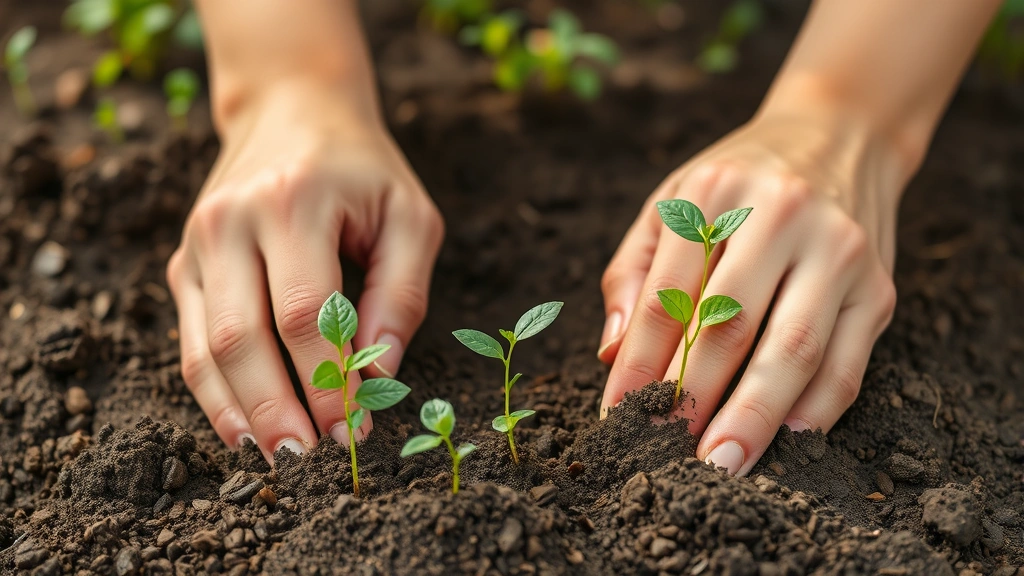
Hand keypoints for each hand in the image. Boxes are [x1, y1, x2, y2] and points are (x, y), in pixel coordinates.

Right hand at [167, 82, 443, 462]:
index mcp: (294, 202)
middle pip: (241, 337)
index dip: (329, 379)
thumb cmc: (363, 168)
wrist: (291, 108)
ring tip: (275, 462)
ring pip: (204, 347)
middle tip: (310, 463)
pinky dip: (214, 391)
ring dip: (240, 412)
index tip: (356, 429)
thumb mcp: (409, 216)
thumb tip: (379, 374)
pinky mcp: (183, 263)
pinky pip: (188, 340)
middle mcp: (231, 221)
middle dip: (277, 409)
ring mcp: (198, 243)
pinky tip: (243, 428)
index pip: (306, 311)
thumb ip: (402, 293)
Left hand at [598, 110, 906, 475]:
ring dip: (753, 416)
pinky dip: (814, 410)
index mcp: (716, 191)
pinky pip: (846, 363)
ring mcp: (838, 252)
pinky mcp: (878, 286)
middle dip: (692, 398)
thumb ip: (634, 271)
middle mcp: (783, 215)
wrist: (842, 132)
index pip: (668, 296)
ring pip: (792, 349)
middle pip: (729, 325)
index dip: (638, 364)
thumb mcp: (674, 199)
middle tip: (663, 451)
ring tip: (721, 462)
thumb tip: (611, 351)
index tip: (616, 416)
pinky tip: (783, 441)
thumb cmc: (740, 179)